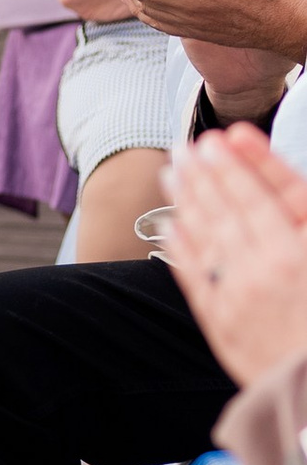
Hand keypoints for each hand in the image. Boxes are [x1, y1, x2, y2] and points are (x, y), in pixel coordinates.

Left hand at [168, 127, 306, 386]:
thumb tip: (266, 183)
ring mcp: (236, 300)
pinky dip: (179, 248)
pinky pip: (193, 277)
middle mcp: (260, 274)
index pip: (254, 197)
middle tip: (187, 147)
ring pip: (203, 238)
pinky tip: (171, 225)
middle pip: (224, 212)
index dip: (235, 166)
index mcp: (295, 255)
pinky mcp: (222, 325)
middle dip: (203, 175)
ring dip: (185, 201)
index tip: (218, 139)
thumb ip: (298, 206)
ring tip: (173, 172)